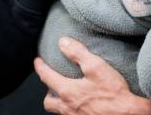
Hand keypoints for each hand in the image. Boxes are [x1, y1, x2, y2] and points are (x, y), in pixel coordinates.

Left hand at [34, 37, 150, 114]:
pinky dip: (72, 110)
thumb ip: (78, 53)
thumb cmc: (113, 93)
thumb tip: (63, 42)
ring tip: (67, 95)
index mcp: (68, 92)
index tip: (37, 61)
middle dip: (48, 92)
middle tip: (52, 83)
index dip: (40, 67)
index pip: (47, 77)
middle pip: (49, 102)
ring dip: (59, 103)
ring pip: (59, 112)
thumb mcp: (96, 66)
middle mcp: (68, 108)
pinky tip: (82, 105)